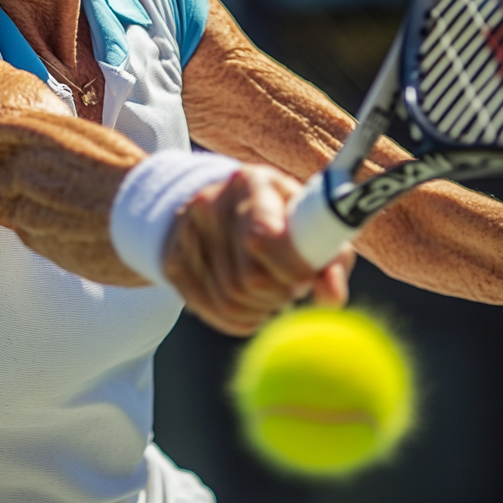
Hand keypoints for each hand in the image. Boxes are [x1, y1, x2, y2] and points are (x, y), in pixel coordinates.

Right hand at [161, 163, 354, 335]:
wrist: (217, 202)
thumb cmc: (278, 214)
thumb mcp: (308, 221)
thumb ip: (330, 257)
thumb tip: (330, 294)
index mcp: (250, 182)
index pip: (264, 237)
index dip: (292, 269)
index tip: (307, 276)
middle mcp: (210, 201)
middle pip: (248, 279)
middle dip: (281, 295)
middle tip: (291, 289)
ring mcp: (185, 232)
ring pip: (231, 302)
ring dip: (262, 310)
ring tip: (273, 295)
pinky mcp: (172, 259)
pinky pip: (212, 311)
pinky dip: (240, 320)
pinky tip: (251, 304)